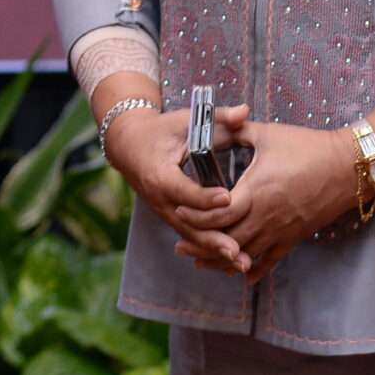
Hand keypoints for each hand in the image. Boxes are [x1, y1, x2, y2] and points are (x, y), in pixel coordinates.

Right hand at [102, 106, 248, 274]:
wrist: (129, 145)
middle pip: (188, 223)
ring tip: (241, 262)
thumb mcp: (186, 119)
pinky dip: (209, 249)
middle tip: (237, 249)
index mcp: (160, 174)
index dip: (205, 196)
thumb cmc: (162, 131)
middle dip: (213, 238)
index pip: (184, 189)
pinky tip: (231, 260)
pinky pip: (190, 237)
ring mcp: (164, 211)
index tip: (228, 198)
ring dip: (214, 251)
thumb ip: (218, 117)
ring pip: (190, 236)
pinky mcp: (170, 217)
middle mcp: (160, 198)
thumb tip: (244, 112)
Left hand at [186, 106, 360, 282]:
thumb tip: (215, 122)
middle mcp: (266, 216)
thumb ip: (237, 130)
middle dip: (201, 244)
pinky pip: (271, 260)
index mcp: (256, 190)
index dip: (196, 216)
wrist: (347, 167)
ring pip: (245, 255)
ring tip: (199, 262)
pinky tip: (241, 275)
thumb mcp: (268, 134)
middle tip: (179, 246)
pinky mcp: (295, 238)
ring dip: (221, 261)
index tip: (178, 212)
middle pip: (227, 240)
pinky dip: (254, 269)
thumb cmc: (307, 147)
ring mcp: (281, 230)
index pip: (218, 213)